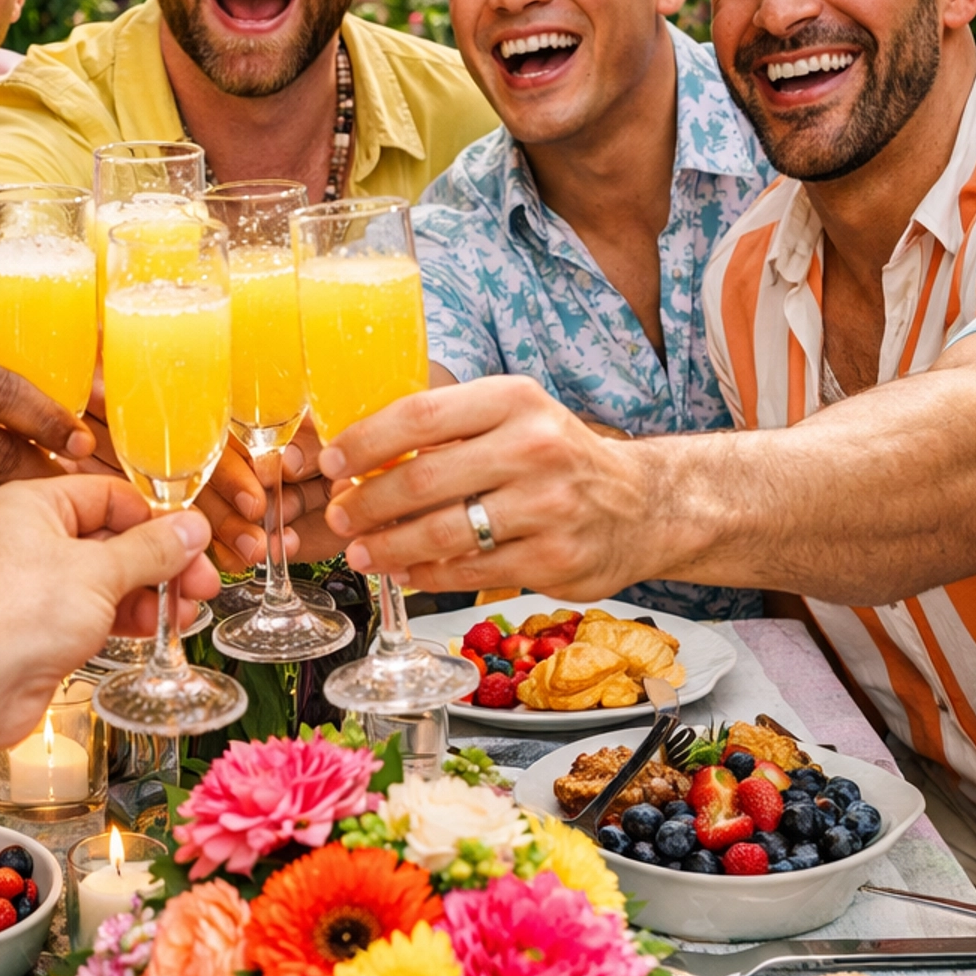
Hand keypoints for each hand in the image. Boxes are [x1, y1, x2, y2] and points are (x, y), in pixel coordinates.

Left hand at [0, 475, 219, 736]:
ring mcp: (24, 589)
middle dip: (158, 564)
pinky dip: (119, 621)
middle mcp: (22, 541)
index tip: (193, 542)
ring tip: (183, 614)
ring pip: (99, 582)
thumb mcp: (99, 572)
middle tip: (200, 584)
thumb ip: (151, 550)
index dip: (155, 519)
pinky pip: (85, 616)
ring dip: (145, 596)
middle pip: (107, 540)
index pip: (107, 496)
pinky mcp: (29, 632)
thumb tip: (190, 527)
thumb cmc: (12, 616)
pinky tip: (152, 631)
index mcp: (30, 506)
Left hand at [318, 376, 651, 596]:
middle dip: (367, 503)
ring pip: (442, 531)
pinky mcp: (553, 558)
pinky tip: (407, 571)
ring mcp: (547, 505)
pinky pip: (469, 570)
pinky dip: (427, 574)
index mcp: (515, 400)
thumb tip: (361, 450)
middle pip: (423, 478)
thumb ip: (451, 428)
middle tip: (340, 517)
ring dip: (388, 546)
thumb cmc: (559, 458)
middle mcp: (535, 447)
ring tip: (362, 553)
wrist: (643, 505)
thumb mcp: (515, 417)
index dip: (365, 442)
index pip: (420, 415)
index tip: (332, 463)